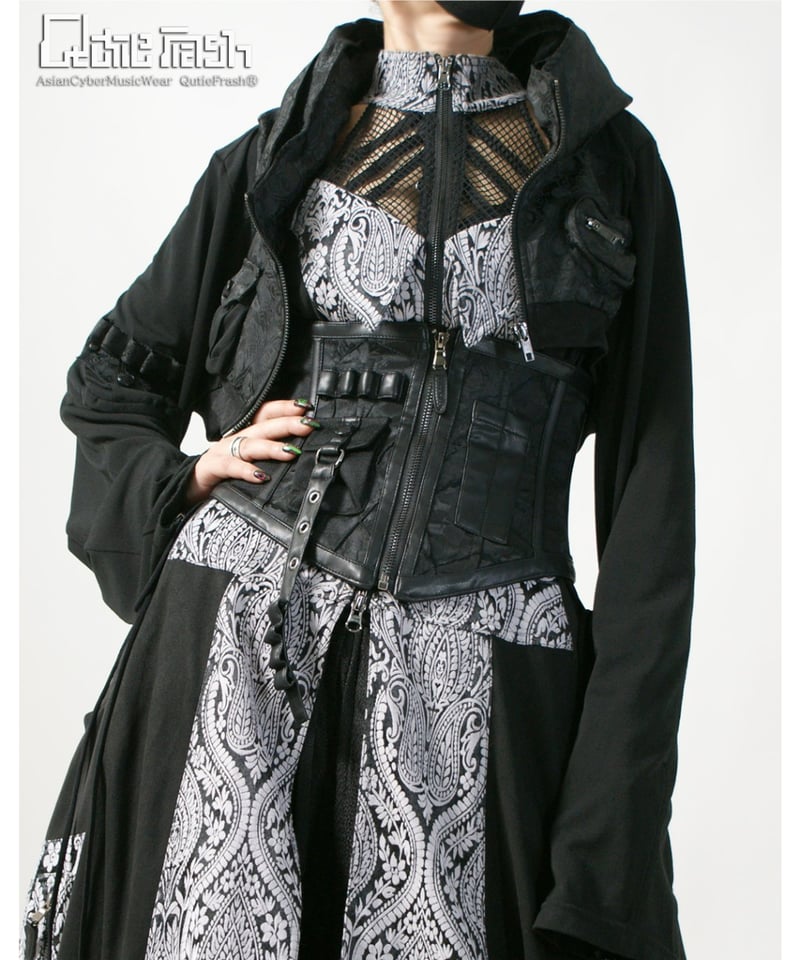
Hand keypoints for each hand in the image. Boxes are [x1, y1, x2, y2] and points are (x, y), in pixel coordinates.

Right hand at [183, 398, 318, 506]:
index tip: (306, 408)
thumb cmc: (223, 476)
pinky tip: (260, 476)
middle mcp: (236, 439)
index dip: (285, 409)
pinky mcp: (211, 468)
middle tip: (308, 425)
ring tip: (291, 452)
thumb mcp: (249, 463)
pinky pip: (230, 467)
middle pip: (264, 426)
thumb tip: (301, 455)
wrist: (187, 487)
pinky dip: (245, 470)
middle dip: (287, 423)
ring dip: (272, 447)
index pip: (266, 414)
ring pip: (250, 445)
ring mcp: (223, 452)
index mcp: (247, 435)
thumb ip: (270, 459)